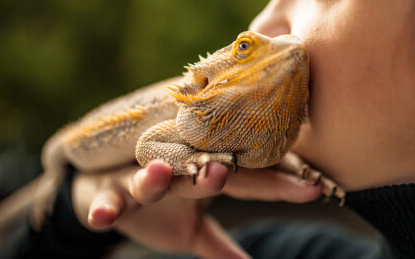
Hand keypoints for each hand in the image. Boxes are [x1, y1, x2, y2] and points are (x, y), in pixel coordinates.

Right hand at [72, 160, 321, 257]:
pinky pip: (105, 200)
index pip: (244, 179)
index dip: (277, 184)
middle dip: (214, 170)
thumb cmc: (156, 210)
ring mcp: (138, 180)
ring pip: (147, 177)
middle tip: (228, 168)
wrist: (101, 196)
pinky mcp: (107, 194)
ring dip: (153, 178)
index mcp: (202, 178)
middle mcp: (175, 172)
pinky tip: (102, 217)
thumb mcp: (191, 231)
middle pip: (198, 169)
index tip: (314, 187)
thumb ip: (221, 246)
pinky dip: (103, 207)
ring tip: (160, 174)